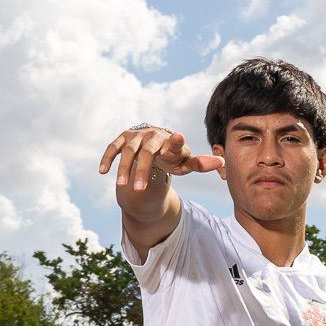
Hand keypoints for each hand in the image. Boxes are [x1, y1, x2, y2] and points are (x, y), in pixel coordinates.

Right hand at [101, 125, 222, 213]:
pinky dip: (107, 158)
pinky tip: (102, 172)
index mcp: (171, 141)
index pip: (175, 142)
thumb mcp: (186, 162)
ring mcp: (136, 137)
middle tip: (139, 189)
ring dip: (124, 168)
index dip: (177, 142)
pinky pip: (112, 147)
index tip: (179, 139)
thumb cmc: (173, 155)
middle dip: (143, 170)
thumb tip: (222, 163)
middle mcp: (152, 135)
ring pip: (128, 152)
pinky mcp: (122, 139)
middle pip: (147, 153)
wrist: (155, 141)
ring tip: (122, 186)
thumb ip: (200, 164)